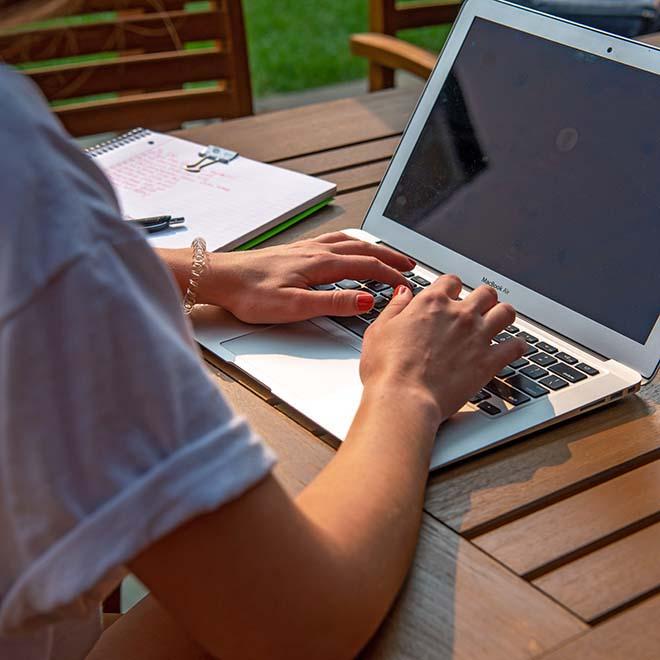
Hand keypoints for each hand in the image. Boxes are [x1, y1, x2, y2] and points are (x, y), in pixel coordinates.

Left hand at [197, 232, 414, 323]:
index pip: (366, 266)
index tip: (407, 282)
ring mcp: (305, 248)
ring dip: (372, 247)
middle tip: (408, 264)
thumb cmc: (250, 293)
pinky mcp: (294, 250)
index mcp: (320, 264)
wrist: (220, 277)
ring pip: (348, 242)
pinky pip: (332, 240)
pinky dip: (350, 242)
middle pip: (362, 249)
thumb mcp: (294, 306)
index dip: (391, 275)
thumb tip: (366, 299)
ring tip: (385, 253)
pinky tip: (346, 246)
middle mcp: (315, 251)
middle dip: (389, 256)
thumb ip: (333, 302)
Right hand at [360, 275, 526, 424]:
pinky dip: (517, 346)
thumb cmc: (387, 368)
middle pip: (485, 293)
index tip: (450, 295)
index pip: (451, 281)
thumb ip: (395, 308)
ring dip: (503, 315)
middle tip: (478, 308)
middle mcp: (459, 314)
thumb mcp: (379, 330)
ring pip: (506, 313)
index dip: (451, 287)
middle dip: (483, 299)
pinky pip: (516, 347)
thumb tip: (403, 293)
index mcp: (431, 303)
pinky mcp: (489, 361)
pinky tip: (513, 348)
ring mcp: (477, 336)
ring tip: (499, 322)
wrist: (404, 398)